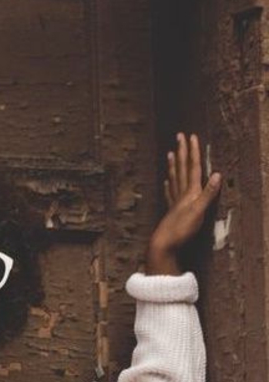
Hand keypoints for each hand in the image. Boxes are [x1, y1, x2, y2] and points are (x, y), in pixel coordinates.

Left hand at [146, 133, 221, 273]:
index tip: (191, 136)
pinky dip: (168, 185)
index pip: (193, 168)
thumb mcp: (199, 212)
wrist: (164, 245)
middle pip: (182, 169)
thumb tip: (217, 174)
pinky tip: (165, 181)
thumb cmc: (182, 230)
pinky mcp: (170, 212)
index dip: (193, 152)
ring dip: (174, 165)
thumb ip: (208, 194)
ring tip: (171, 153)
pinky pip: (169, 194)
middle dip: (182, 151)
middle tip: (179, 136)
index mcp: (190, 193)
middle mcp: (181, 195)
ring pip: (174, 179)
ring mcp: (174, 203)